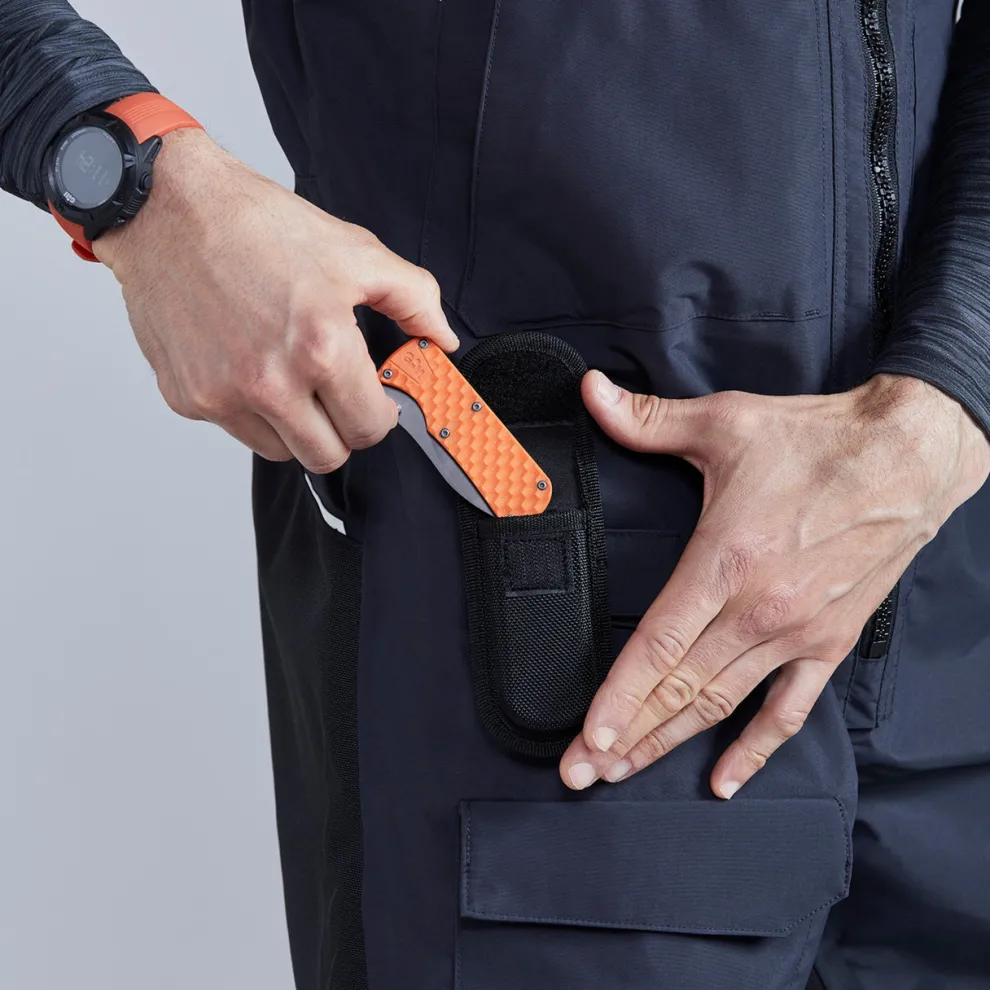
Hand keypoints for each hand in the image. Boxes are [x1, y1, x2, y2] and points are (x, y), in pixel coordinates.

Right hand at [94, 129, 457, 471]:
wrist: (167, 208)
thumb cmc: (258, 226)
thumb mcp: (355, 252)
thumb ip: (414, 299)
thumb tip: (441, 338)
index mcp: (320, 348)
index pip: (371, 429)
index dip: (381, 414)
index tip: (376, 398)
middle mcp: (270, 382)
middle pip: (328, 456)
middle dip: (342, 430)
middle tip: (338, 393)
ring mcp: (224, 396)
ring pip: (282, 452)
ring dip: (296, 427)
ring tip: (291, 375)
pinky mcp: (188, 399)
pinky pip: (237, 430)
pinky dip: (250, 410)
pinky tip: (249, 363)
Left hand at [562, 372, 989, 795]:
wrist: (911, 456)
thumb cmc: (817, 442)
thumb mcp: (725, 422)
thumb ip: (648, 420)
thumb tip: (590, 392)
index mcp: (725, 560)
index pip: (657, 645)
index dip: (617, 697)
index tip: (588, 738)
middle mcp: (759, 609)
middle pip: (678, 689)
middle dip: (625, 736)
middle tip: (582, 773)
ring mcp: (796, 635)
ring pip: (721, 706)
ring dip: (670, 744)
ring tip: (626, 774)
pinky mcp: (828, 644)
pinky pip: (788, 711)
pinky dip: (756, 750)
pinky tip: (725, 781)